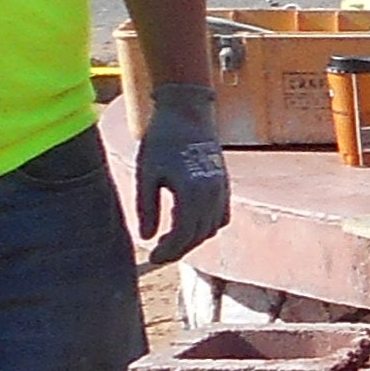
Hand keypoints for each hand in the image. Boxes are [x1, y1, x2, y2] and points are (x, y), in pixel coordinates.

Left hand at [128, 89, 228, 267]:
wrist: (187, 112)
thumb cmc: (162, 139)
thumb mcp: (146, 173)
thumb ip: (146, 207)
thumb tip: (145, 238)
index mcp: (191, 192)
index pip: (183, 234)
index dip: (168, 251)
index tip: (152, 257)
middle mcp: (212, 193)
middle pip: (198, 235)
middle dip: (178, 249)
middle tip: (158, 254)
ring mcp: (221, 189)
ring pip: (211, 227)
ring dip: (193, 239)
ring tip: (171, 241)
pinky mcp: (224, 183)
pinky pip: (221, 215)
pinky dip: (207, 226)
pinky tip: (189, 225)